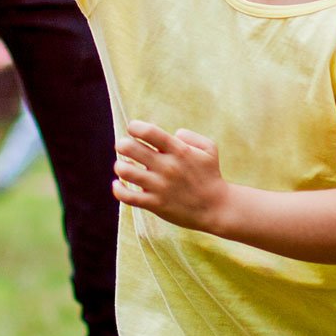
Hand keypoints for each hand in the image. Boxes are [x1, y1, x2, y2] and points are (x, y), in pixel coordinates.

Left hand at [113, 122, 230, 231]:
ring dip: (120, 165)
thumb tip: (172, 133)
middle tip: (124, 147)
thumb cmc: (211, 175)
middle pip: (130, 148)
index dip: (134, 127)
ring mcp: (160, 186)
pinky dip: (118, 189)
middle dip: (122, 144)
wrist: (217, 208)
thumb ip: (190, 136)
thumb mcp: (209, 149)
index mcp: (178, 150)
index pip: (148, 132)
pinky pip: (127, 196)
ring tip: (124, 166)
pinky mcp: (155, 204)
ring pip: (125, 171)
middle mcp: (167, 167)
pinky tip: (119, 184)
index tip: (133, 129)